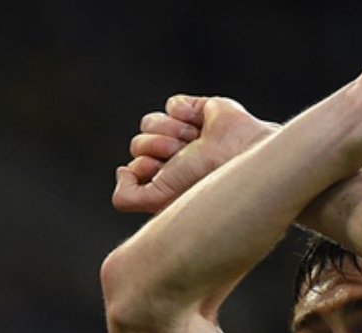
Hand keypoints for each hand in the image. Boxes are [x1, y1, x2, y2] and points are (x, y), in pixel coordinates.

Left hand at [112, 96, 272, 213]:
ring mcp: (185, 135)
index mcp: (167, 182)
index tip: (165, 172)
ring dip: (171, 131)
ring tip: (195, 141)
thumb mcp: (157, 199)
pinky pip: (172, 104)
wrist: (240, 154)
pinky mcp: (197, 111)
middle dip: (158, 147)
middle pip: (139, 143)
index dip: (144, 166)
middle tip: (182, 155)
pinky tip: (203, 124)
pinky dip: (185, 112)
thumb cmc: (203, 180)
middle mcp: (174, 160)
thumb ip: (126, 198)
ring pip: (150, 122)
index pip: (134, 167)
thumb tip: (122, 170)